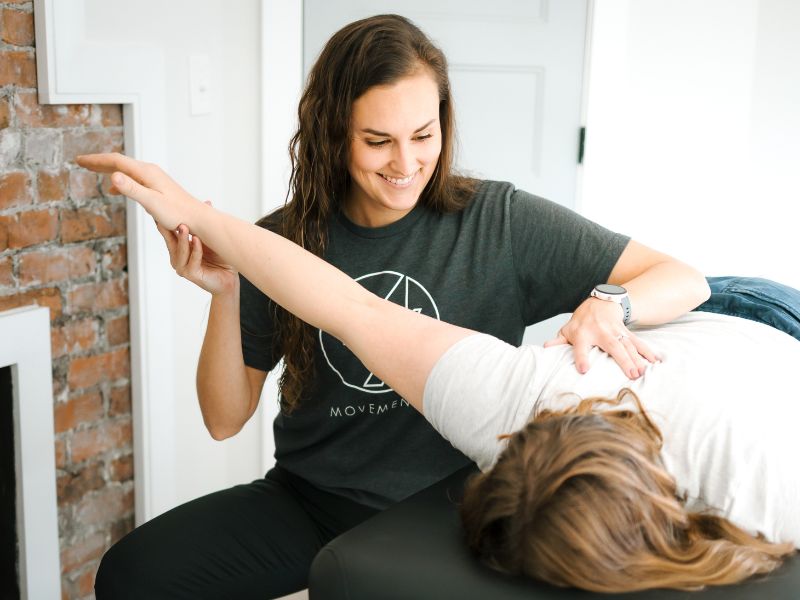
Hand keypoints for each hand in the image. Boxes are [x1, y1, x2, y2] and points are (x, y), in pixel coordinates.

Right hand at [76, 152, 199, 230]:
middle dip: (99, 162)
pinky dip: (120, 180)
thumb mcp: (151, 203)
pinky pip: (133, 178)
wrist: (199, 219)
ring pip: (126, 169)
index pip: (115, 161)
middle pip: (119, 162)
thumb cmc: (178, 214)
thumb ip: (132, 190)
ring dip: (108, 169)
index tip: (79, 160)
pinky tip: (114, 190)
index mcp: (146, 172)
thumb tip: (113, 176)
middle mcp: (150, 171)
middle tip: (80, 162)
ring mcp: (154, 178)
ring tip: (93, 171)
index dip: (96, 160)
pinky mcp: (157, 186)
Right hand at [160, 213, 236, 295]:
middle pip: (171, 241)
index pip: (169, 234)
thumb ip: (205, 223)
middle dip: (170, 229)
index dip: (165, 222)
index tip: (160, 210)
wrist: (229, 278)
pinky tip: (197, 241)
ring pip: (180, 251)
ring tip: (184, 228)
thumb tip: (207, 202)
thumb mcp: (211, 237)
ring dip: (183, 239)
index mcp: (179, 249)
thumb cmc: (220, 258)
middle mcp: (178, 258)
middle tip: (172, 217)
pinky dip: (195, 250)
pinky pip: (193, 261)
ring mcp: (183, 268)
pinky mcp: (192, 275)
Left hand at [544, 297, 657, 378]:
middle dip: (623, 360)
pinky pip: (638, 341)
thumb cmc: (581, 321)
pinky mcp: (626, 331)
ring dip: (637, 358)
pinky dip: (647, 351)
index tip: (584, 369)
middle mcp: (600, 332)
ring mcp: (615, 331)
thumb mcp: (567, 329)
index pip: (580, 347)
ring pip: (628, 345)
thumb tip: (545, 348)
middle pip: (612, 346)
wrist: (600, 303)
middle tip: (632, 375)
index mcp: (582, 334)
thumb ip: (558, 341)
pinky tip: (656, 360)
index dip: (581, 357)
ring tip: (643, 372)